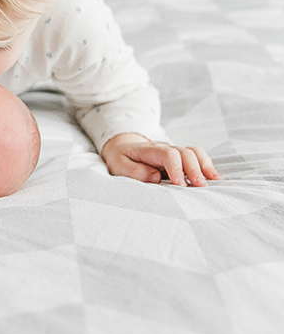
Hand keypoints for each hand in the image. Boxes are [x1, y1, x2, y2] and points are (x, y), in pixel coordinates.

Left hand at [101, 133, 221, 186]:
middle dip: (194, 169)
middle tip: (200, 186)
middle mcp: (165, 148)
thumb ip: (135, 171)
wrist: (124, 147)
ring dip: (205, 166)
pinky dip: (207, 166)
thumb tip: (156, 177)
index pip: (168, 154)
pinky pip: (197, 157)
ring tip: (214, 182)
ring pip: (194, 152)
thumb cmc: (121, 159)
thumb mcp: (119, 165)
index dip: (176, 168)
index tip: (180, 184)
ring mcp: (175, 152)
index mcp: (149, 150)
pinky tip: (215, 178)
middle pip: (185, 152)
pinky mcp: (180, 158)